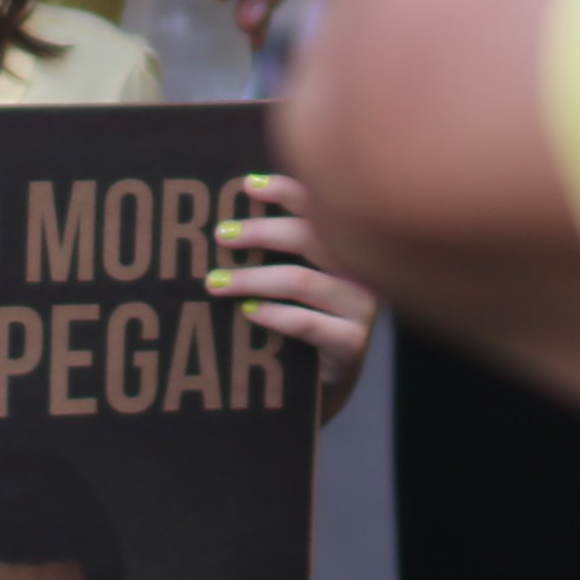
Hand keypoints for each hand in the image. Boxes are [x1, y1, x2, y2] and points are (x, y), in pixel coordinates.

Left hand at [214, 171, 372, 421]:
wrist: (317, 392)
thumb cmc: (298, 327)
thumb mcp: (292, 284)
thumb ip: (277, 251)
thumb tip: (228, 219)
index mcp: (350, 249)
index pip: (323, 208)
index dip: (287, 191)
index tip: (247, 186)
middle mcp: (363, 273)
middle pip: (311, 237)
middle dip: (260, 232)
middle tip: (221, 236)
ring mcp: (362, 310)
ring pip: (302, 281)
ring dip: (252, 278)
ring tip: (216, 282)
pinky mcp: (352, 346)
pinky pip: (306, 323)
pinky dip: (271, 314)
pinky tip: (246, 312)